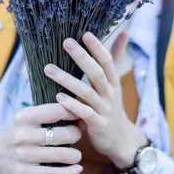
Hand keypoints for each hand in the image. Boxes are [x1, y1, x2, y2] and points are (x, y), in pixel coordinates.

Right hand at [0, 103, 83, 173]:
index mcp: (24, 117)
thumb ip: (52, 115)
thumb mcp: (29, 118)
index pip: (57, 111)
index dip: (75, 113)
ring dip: (76, 155)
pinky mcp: (24, 173)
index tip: (81, 117)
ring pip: (62, 155)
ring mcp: (23, 155)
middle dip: (76, 134)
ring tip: (75, 154)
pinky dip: (70, 172)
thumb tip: (83, 117)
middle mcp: (22, 135)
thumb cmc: (20, 133)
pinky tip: (77, 169)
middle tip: (77, 136)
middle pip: (63, 135)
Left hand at [43, 31, 145, 167]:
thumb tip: (124, 32)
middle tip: (66, 42)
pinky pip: (85, 114)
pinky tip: (58, 97)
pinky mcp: (98, 126)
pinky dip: (73, 106)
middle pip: (97, 73)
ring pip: (87, 93)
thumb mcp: (115, 83)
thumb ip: (116, 59)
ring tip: (49, 69)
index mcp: (113, 82)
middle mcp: (110, 94)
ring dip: (67, 80)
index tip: (85, 33)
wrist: (121, 140)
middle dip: (82, 57)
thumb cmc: (112, 108)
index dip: (97, 48)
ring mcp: (105, 110)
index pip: (107, 61)